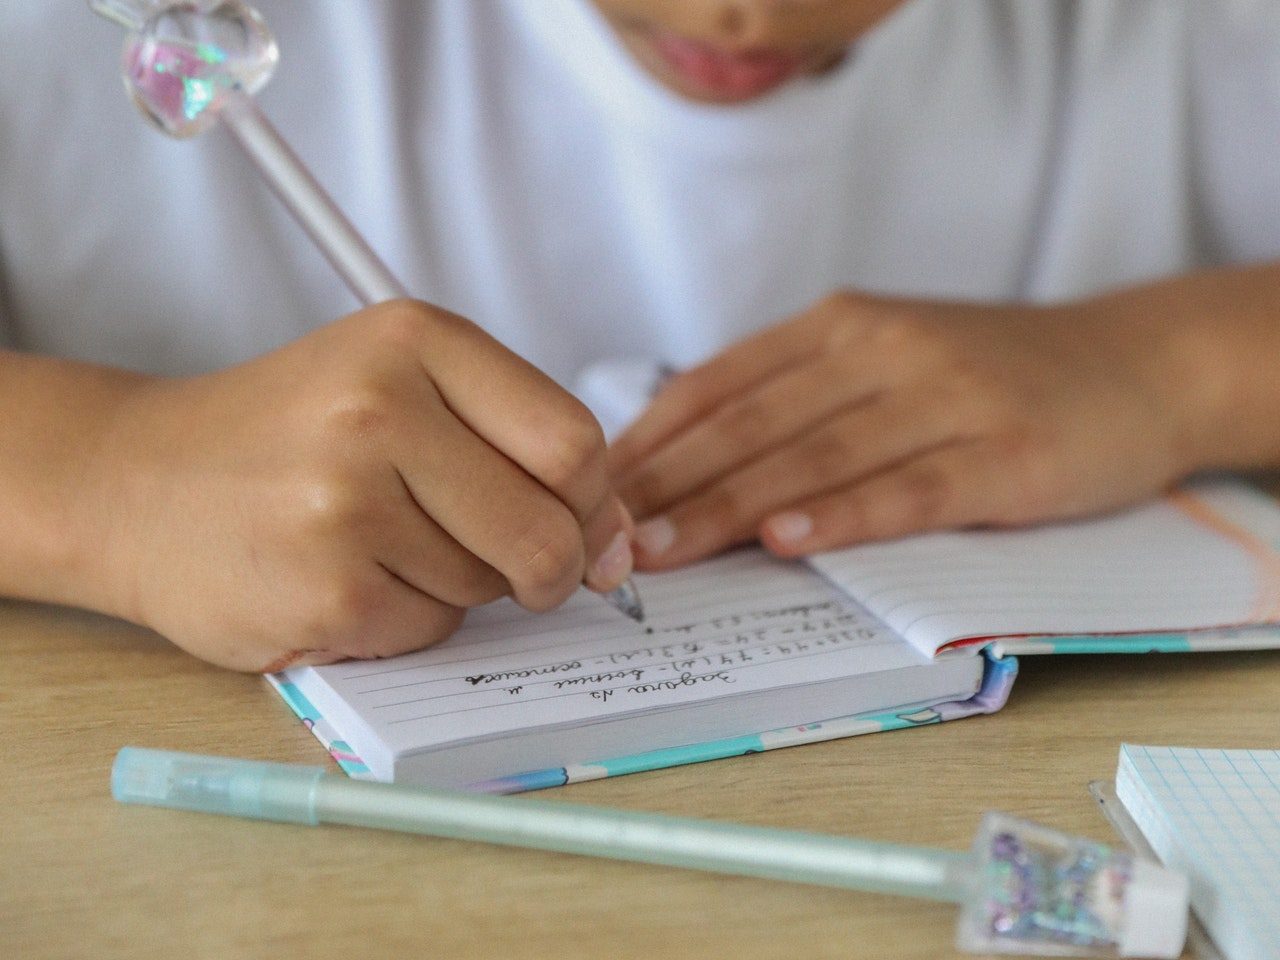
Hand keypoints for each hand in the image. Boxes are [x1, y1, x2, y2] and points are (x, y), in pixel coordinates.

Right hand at [90, 301, 632, 670]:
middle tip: (515, 568)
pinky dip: (409, 620)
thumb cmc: (289, 436)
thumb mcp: (402, 390)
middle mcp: (379, 410)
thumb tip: (620, 544)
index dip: (595, 502)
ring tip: (382, 545)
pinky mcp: (324, 589)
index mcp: (414, 340)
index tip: (581, 525)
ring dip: (461, 586)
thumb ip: (518, 446)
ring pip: (490, 585)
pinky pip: (432, 630)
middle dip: (550, 566)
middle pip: (550, 527)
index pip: (573, 441)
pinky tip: (347, 579)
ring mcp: (346, 503)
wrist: (136, 484)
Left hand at [610, 290, 1194, 568]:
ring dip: (728, 507)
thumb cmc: (986, 376)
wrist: (1134, 364)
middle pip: (752, 423)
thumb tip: (683, 460)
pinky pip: (910, 488)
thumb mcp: (882, 359)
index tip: (588, 492)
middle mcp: (882, 348)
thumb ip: (796, 398)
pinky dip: (843, 515)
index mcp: (838, 324)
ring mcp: (946, 396)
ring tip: (662, 551)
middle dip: (667, 484)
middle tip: (600, 535)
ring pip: (815, 456)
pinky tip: (788, 541)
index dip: (649, 441)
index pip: (718, 384)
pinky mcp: (1005, 451)